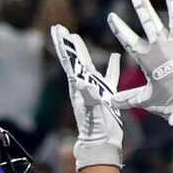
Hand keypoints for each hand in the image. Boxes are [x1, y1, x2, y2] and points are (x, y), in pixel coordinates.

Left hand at [49, 24, 129, 170]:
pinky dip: (112, 66)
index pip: (69, 61)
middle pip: (73, 59)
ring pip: (88, 64)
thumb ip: (89, 96)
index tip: (57, 30)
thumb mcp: (92, 110)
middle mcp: (83, 85)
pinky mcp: (106, 95)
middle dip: (67, 44)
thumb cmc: (96, 128)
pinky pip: (109, 76)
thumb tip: (83, 82)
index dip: (64, 45)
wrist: (102, 143)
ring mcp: (94, 89)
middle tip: (59, 29)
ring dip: (82, 51)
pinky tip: (115, 56)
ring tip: (76, 37)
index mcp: (78, 86)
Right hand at [106, 0, 172, 132]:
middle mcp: (163, 45)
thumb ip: (128, 97)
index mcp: (149, 57)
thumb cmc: (169, 103)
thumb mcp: (146, 99)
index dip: (119, 28)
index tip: (112, 16)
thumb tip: (112, 102)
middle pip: (149, 21)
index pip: (129, 39)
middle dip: (142, 5)